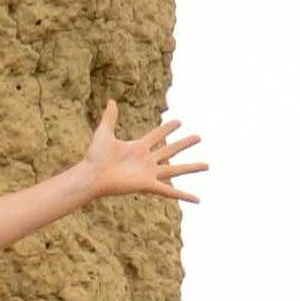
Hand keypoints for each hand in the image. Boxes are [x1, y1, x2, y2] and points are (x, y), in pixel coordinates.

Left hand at [66, 102, 205, 207]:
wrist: (92, 175)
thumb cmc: (95, 157)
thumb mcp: (104, 133)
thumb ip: (110, 117)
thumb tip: (111, 101)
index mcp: (138, 148)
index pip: (157, 135)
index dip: (168, 128)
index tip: (179, 122)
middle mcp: (147, 160)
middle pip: (170, 149)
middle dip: (184, 143)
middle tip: (198, 137)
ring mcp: (149, 173)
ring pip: (175, 169)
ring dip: (191, 167)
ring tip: (207, 165)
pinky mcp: (148, 185)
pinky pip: (170, 191)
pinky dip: (184, 196)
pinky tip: (197, 199)